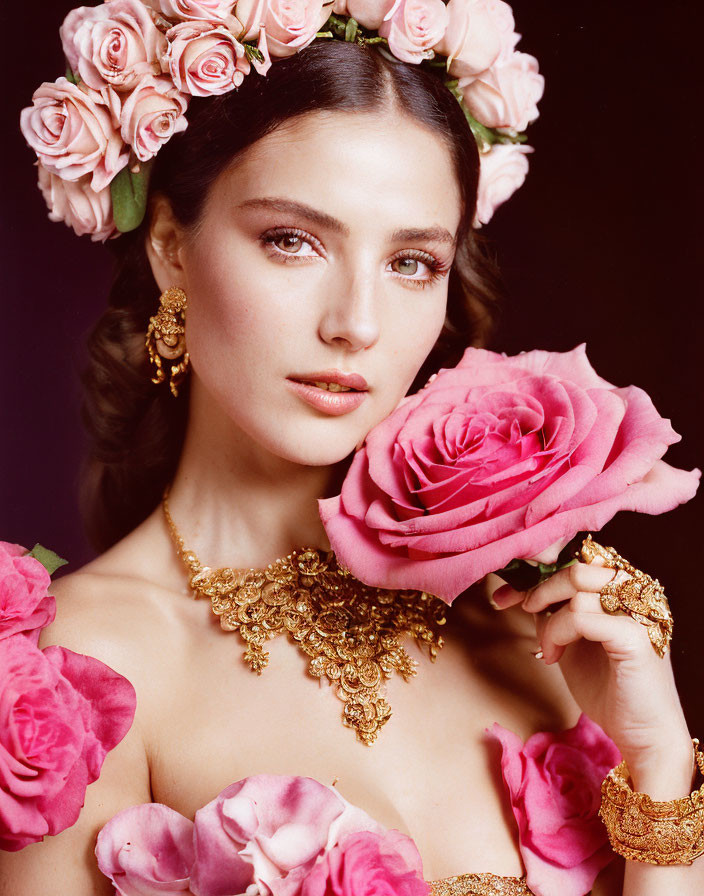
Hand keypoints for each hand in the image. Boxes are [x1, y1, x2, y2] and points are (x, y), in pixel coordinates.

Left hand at [493, 557, 693, 794]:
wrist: (642, 735)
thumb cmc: (610, 689)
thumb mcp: (572, 642)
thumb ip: (557, 613)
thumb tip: (527, 591)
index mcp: (625, 592)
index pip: (580, 563)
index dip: (540, 572)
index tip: (507, 593)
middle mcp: (638, 596)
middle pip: (577, 567)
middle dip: (539, 587)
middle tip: (523, 609)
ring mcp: (640, 614)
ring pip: (577, 587)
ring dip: (548, 618)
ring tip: (548, 648)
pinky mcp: (636, 637)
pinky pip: (581, 616)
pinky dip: (557, 632)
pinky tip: (555, 656)